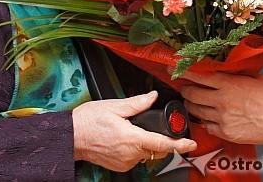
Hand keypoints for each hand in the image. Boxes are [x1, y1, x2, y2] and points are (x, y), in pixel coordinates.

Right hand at [72, 91, 196, 171]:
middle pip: (157, 150)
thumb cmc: (88, 121)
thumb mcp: (114, 106)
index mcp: (131, 138)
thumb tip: (153, 96)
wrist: (70, 137)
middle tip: (154, 127)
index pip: (161, 144)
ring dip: (146, 143)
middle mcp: (130, 154)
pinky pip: (135, 158)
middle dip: (161, 140)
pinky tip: (125, 139)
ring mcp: (125, 162)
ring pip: (146, 154)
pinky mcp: (120, 166)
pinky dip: (136, 149)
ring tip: (132, 130)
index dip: (179, 144)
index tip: (191, 144)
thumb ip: (137, 103)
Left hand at [180, 72, 262, 144]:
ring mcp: (222, 118)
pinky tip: (207, 117)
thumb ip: (239, 75)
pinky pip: (207, 126)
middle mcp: (221, 100)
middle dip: (185, 90)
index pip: (198, 75)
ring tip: (192, 102)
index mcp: (228, 83)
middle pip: (192, 94)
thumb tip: (231, 72)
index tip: (174, 69)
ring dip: (191, 105)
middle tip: (184, 87)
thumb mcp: (257, 78)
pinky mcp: (225, 132)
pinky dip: (204, 121)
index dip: (184, 72)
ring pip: (196, 110)